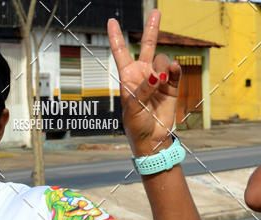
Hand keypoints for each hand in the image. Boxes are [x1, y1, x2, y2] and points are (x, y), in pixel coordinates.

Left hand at [108, 10, 180, 156]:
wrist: (152, 139)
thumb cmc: (136, 126)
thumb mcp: (133, 108)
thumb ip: (144, 89)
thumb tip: (157, 76)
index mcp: (128, 78)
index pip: (121, 52)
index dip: (116, 37)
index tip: (112, 20)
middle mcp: (143, 74)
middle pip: (148, 46)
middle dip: (152, 28)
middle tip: (156, 12)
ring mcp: (158, 78)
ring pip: (162, 59)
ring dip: (161, 68)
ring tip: (159, 84)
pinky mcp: (171, 85)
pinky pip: (174, 70)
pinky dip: (174, 69)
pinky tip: (172, 72)